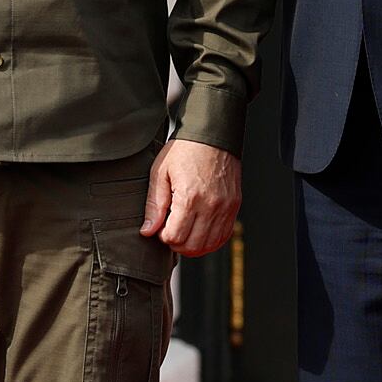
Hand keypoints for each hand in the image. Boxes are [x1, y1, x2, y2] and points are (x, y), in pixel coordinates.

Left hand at [140, 138, 239, 255]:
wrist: (212, 134)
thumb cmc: (185, 150)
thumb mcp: (161, 172)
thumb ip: (154, 205)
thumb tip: (147, 231)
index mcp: (190, 197)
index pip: (175, 238)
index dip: (163, 236)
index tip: (161, 226)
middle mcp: (211, 205)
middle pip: (192, 246)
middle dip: (177, 244)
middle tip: (171, 230)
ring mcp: (225, 207)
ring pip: (209, 245)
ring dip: (193, 245)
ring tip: (185, 230)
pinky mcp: (234, 206)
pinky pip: (224, 236)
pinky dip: (211, 240)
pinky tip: (200, 231)